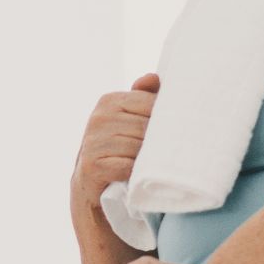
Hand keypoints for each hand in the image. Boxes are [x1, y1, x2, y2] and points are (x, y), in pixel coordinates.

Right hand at [75, 71, 162, 208]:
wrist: (91, 185)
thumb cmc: (117, 149)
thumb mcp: (127, 120)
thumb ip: (141, 98)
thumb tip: (153, 78)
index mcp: (109, 101)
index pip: (150, 103)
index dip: (165, 119)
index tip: (173, 131)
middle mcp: (98, 118)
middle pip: (147, 127)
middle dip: (159, 141)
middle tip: (166, 152)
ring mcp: (93, 141)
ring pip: (139, 147)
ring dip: (149, 159)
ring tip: (152, 165)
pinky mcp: (93, 165)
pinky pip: (128, 166)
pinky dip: (136, 173)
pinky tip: (137, 175)